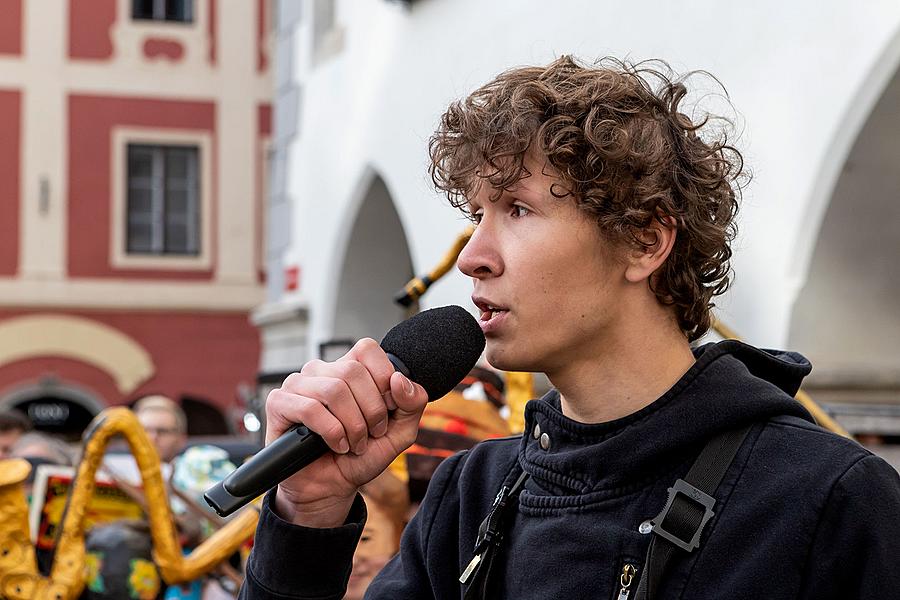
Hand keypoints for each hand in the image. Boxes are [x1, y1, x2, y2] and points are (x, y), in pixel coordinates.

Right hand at [264, 338, 427, 527]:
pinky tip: (336, 445)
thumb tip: (399, 379)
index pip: (367, 349)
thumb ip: (412, 404)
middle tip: (370, 434)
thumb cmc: (361, 455)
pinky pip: (309, 408)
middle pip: (353, 371)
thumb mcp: (399, 432)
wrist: (332, 488)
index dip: (382, 378)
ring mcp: (298, 384)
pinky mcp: (279, 403)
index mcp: (349, 368)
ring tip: (353, 443)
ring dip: (352, 425)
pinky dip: (331, 432)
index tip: (387, 408)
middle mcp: (322, 371)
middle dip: (371, 410)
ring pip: (333, 390)